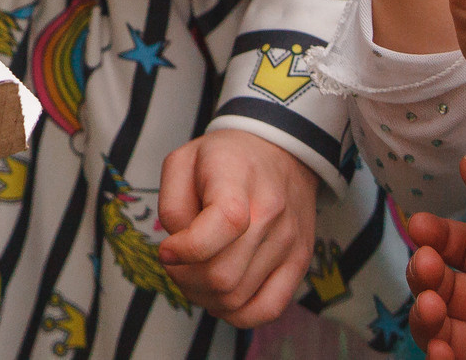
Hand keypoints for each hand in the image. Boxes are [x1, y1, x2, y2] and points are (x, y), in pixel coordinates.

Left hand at [156, 130, 318, 326]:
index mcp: (238, 179)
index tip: (167, 249)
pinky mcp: (299, 262)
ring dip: (204, 297)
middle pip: (223, 275)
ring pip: (238, 298)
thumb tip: (177, 252)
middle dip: (185, 279)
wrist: (279, 152)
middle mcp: (270, 214)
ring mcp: (288, 242)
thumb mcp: (183, 161)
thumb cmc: (224, 158)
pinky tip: (219, 297)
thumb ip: (171, 205)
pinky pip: (268, 309)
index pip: (224, 225)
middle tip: (175, 264)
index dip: (187, 248)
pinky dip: (236, 314)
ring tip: (193, 276)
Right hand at [406, 156, 465, 359]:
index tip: (419, 226)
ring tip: (432, 306)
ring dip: (423, 311)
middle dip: (423, 270)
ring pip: (436, 322)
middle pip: (441, 282)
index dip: (437, 234)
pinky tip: (441, 344)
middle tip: (426, 265)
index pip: (462, 246)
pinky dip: (435, 353)